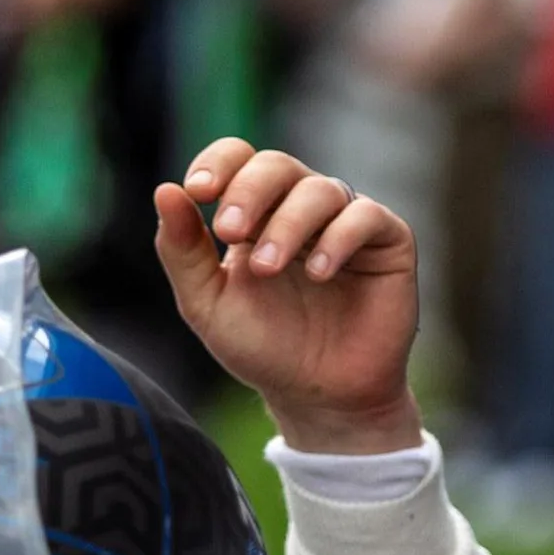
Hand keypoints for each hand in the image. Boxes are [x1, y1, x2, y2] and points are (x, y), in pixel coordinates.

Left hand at [159, 140, 425, 454]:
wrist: (320, 396)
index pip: (239, 157)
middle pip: (277, 164)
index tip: (197, 191)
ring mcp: (346, 220)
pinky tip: (319, 273)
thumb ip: (183, 251)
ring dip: (288, 224)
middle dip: (249, 192)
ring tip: (268, 268)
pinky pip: (366, 215)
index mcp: (256, 210)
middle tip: (229, 231)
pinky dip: (339, 237)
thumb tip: (165, 191)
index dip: (218, 163)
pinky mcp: (388, 241)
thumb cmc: (264, 348)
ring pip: (320, 189)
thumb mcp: (208, 303)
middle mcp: (301, 206)